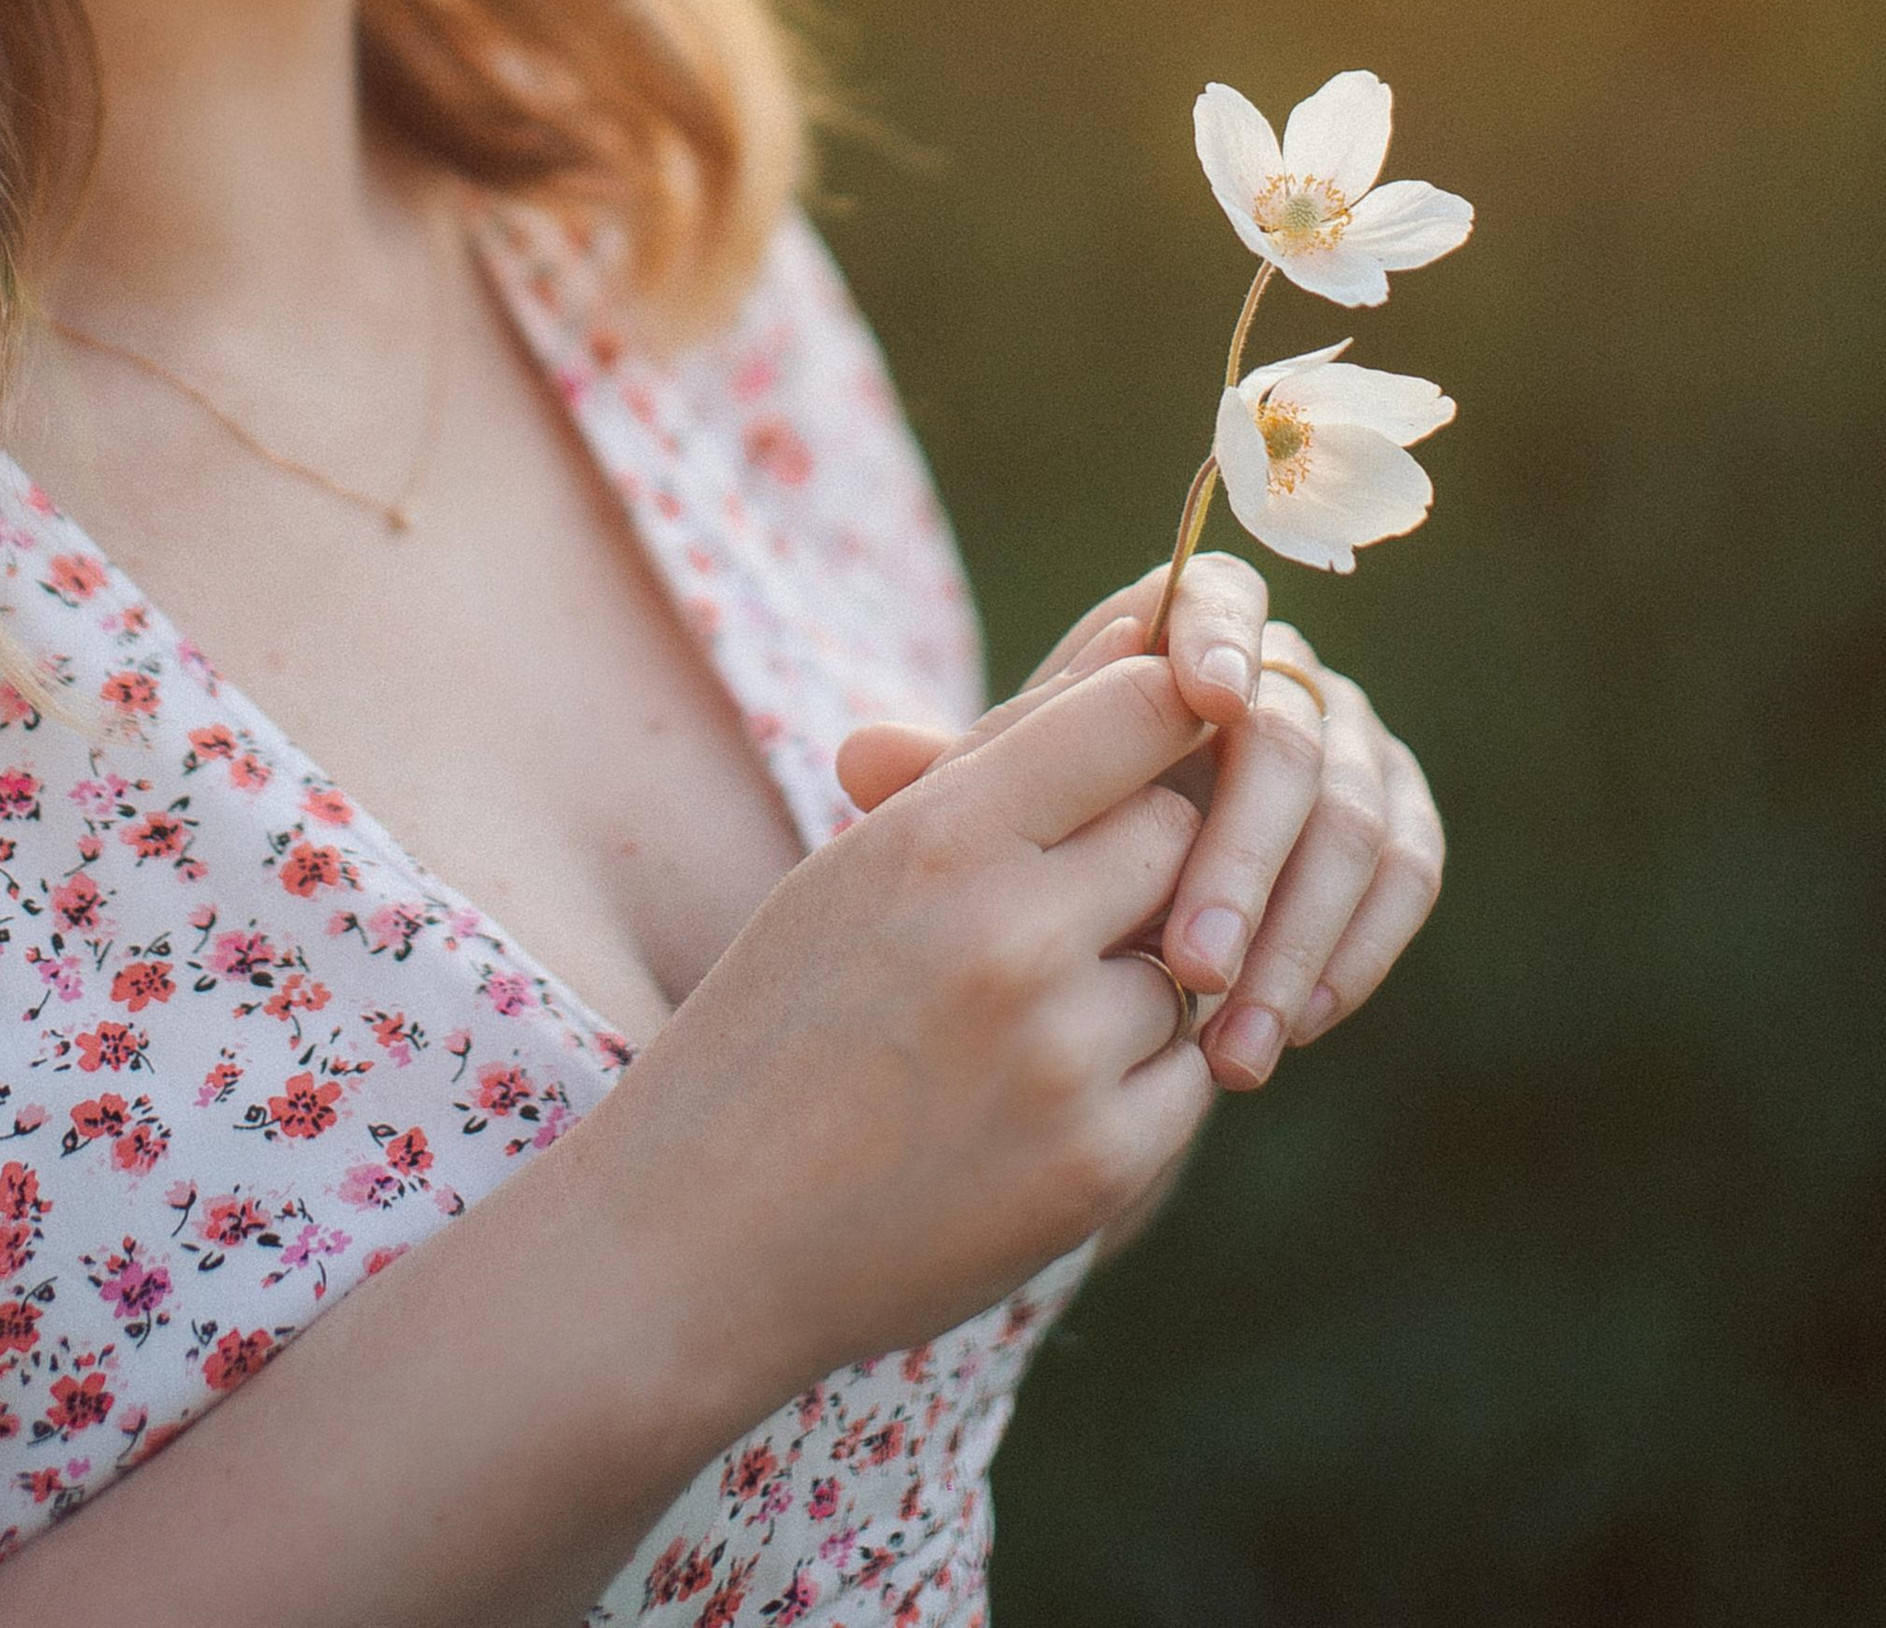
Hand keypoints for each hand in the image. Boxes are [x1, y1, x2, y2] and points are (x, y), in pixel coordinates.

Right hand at [567, 654, 1220, 1406]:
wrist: (697, 1240)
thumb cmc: (776, 1026)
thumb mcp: (857, 870)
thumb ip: (995, 769)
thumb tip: (1147, 645)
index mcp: (936, 837)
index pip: (1134, 712)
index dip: (1162, 712)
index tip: (1156, 729)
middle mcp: (1010, 934)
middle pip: (1176, 835)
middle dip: (1138, 862)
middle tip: (1057, 912)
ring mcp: (1062, 1057)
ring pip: (1187, 964)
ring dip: (1132, 985)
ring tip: (1016, 1034)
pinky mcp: (1100, 1167)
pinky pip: (1185, 1079)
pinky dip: (1136, 1086)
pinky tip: (1033, 1109)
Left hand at [839, 555, 1444, 1093]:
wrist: (1120, 922)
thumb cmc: (1033, 852)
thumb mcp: (985, 820)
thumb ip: (946, 785)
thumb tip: (860, 757)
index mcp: (1185, 633)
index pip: (1217, 593)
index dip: (1218, 631)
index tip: (1203, 694)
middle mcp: (1281, 674)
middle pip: (1290, 735)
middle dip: (1242, 857)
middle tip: (1189, 967)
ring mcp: (1355, 744)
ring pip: (1358, 819)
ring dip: (1297, 936)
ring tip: (1232, 1049)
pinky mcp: (1400, 825)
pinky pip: (1407, 874)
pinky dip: (1354, 950)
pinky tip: (1289, 1029)